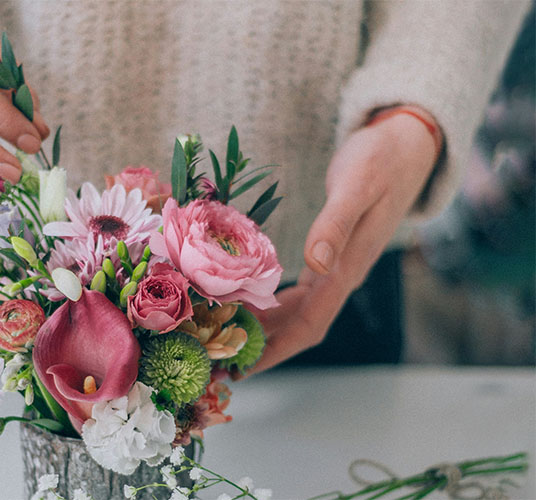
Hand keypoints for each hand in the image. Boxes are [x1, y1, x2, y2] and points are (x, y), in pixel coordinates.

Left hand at [245, 111, 439, 374]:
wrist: (405, 146)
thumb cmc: (381, 161)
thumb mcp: (357, 186)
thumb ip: (337, 224)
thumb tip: (316, 263)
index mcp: (347, 268)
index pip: (310, 324)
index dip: (278, 349)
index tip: (246, 370)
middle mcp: (341, 275)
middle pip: (300, 326)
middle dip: (264, 347)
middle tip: (222, 364)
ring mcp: (336, 266)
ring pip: (298, 310)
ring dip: (266, 328)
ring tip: (226, 339)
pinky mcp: (330, 254)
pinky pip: (298, 291)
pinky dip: (272, 302)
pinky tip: (249, 305)